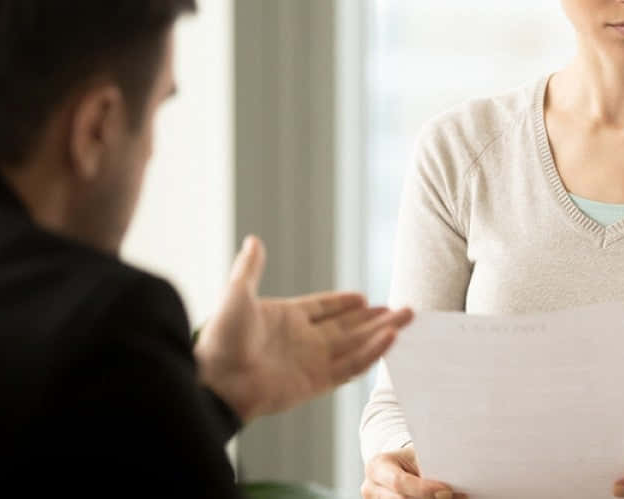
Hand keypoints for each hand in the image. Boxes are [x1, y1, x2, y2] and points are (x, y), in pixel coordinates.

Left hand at [193, 235, 412, 421]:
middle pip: (348, 327)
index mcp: (286, 318)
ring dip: (381, 332)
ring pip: (356, 344)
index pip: (323, 308)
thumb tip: (253, 240)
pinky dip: (372, 353)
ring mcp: (312, 362)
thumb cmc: (221, 339)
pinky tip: (390, 338)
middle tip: (403, 308)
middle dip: (375, 318)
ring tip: (407, 318)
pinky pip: (351, 366)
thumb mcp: (236, 295)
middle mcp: (303, 340)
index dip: (343, 303)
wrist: (216, 382)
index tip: (364, 297)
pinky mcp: (317, 383)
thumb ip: (250, 269)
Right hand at [362, 445, 465, 498]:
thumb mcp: (418, 457)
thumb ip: (429, 468)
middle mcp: (370, 489)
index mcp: (377, 467)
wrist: (401, 469)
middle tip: (454, 497)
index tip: (446, 490)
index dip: (423, 489)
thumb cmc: (412, 461)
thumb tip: (448, 489)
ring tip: (454, 498)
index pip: (398, 482)